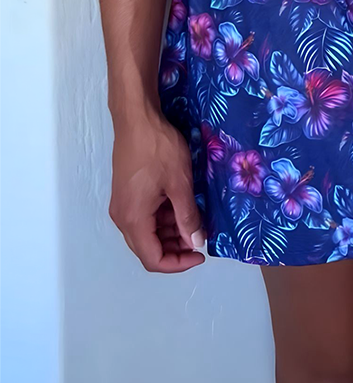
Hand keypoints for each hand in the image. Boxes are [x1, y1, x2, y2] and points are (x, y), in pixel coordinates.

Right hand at [109, 110, 205, 272]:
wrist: (137, 119)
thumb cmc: (158, 149)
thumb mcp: (180, 184)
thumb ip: (188, 217)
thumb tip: (197, 242)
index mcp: (133, 220)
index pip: (153, 259)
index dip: (178, 263)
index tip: (200, 254)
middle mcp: (123, 218)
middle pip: (148, 248)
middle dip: (175, 248)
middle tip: (200, 237)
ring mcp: (122, 205)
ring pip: (147, 232)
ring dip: (170, 232)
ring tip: (195, 219)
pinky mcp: (126, 193)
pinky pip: (144, 216)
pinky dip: (163, 217)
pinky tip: (181, 206)